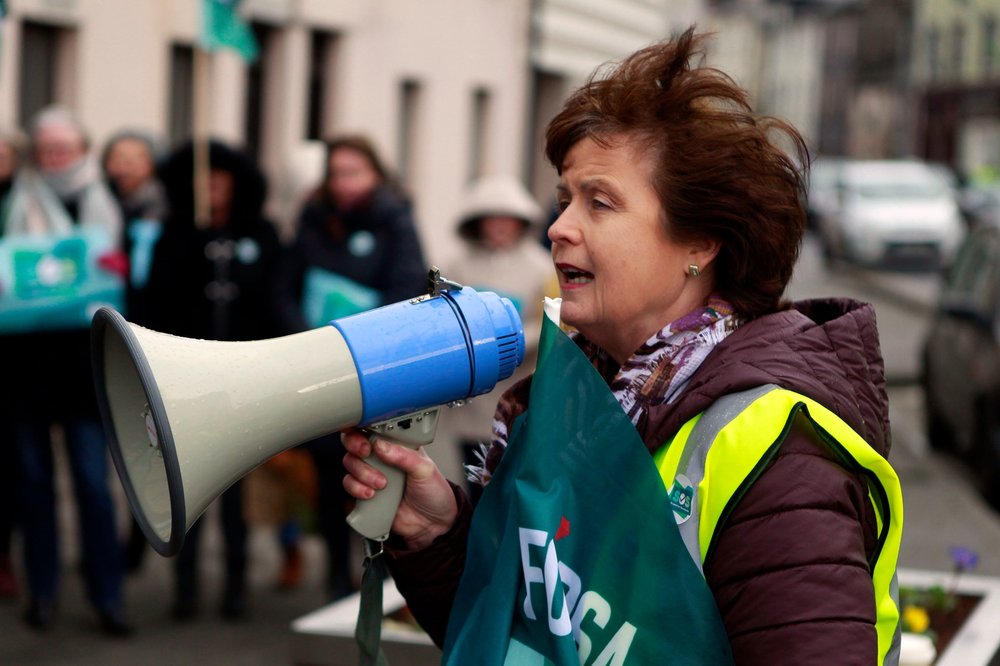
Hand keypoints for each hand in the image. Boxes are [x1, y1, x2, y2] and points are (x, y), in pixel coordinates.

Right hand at [342, 428, 457, 549]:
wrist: (433, 524)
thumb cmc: (434, 492)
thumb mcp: (425, 470)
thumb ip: (404, 456)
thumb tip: (381, 445)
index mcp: (397, 446)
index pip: (373, 430)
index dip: (363, 429)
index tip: (367, 438)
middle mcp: (381, 458)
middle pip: (354, 444)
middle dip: (356, 448)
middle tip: (366, 454)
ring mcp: (372, 476)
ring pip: (350, 465)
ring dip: (361, 473)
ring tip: (381, 484)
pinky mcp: (366, 494)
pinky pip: (350, 486)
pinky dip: (356, 489)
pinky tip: (371, 494)